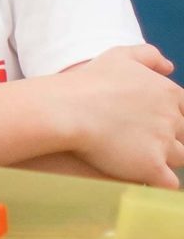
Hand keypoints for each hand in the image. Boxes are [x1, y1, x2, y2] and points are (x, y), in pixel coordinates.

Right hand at [51, 45, 183, 186]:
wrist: (67, 109)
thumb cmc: (89, 81)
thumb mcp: (120, 55)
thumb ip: (150, 56)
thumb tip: (170, 67)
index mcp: (170, 93)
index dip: (167, 117)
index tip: (146, 120)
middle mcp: (172, 118)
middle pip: (183, 135)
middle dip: (166, 138)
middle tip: (138, 138)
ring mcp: (164, 144)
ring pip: (179, 158)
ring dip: (163, 158)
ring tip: (136, 157)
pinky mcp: (153, 167)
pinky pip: (169, 183)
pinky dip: (161, 182)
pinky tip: (143, 177)